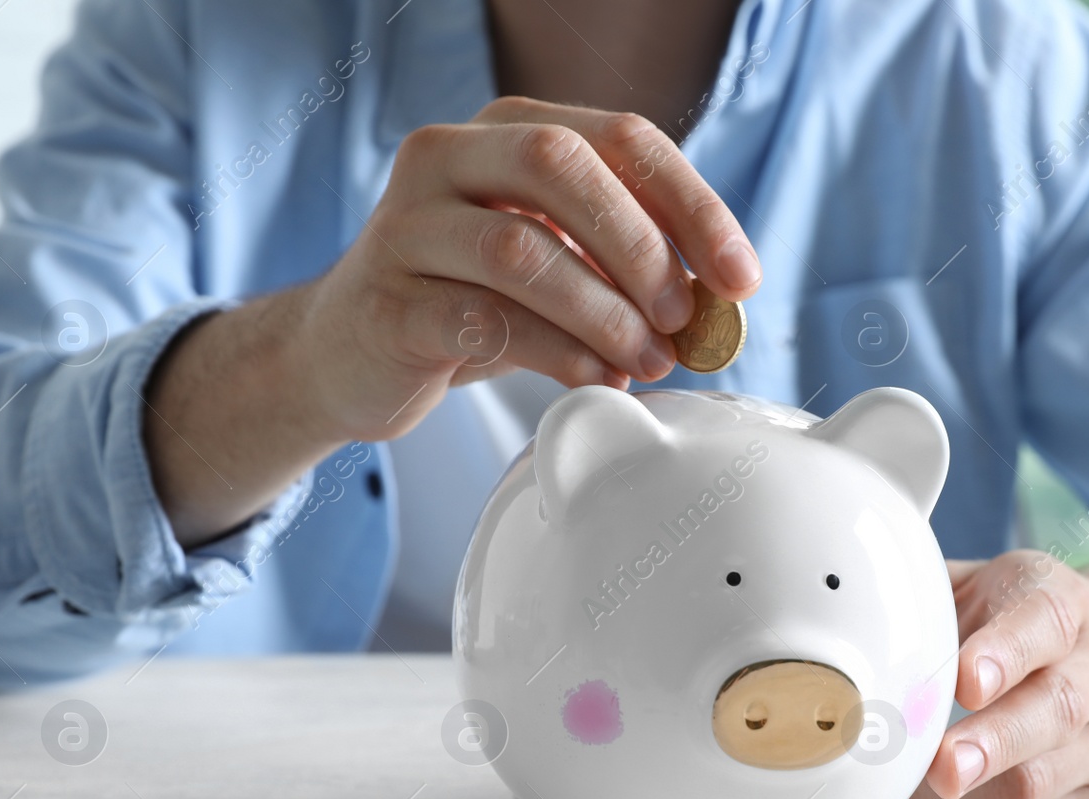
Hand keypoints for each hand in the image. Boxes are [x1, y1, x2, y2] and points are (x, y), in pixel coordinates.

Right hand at [290, 95, 761, 439]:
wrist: (348, 354)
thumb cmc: (468, 302)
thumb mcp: (552, 263)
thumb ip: (622, 264)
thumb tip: (720, 301)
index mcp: (505, 130)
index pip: (619, 137)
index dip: (692, 206)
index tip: (740, 276)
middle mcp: (447, 156)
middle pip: (561, 166)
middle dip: (641, 247)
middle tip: (683, 317)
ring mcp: (406, 226)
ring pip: (520, 249)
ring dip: (604, 312)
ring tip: (646, 360)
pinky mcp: (386, 303)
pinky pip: (482, 323)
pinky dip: (555, 354)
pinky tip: (592, 378)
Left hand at [892, 543, 1088, 798]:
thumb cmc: (1020, 620)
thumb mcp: (984, 584)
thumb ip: (928, 598)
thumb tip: (849, 625)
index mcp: (1066, 604)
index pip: (1044, 621)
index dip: (1003, 652)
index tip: (964, 680)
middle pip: (1056, 710)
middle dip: (991, 744)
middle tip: (942, 765)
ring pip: (1041, 780)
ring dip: (967, 796)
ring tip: (909, 798)